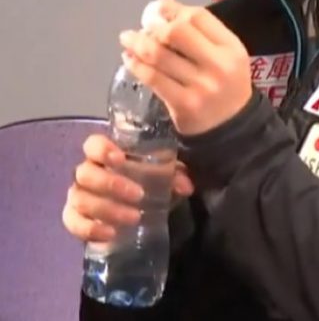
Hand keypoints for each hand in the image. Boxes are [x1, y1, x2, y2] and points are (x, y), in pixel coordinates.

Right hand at [62, 134, 194, 242]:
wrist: (137, 206)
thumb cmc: (149, 178)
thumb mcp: (165, 172)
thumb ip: (175, 173)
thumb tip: (186, 186)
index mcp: (106, 154)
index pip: (92, 144)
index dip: (102, 149)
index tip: (120, 159)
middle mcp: (88, 172)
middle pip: (84, 173)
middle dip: (110, 184)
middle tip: (138, 195)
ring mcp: (79, 195)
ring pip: (80, 199)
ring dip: (107, 209)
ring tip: (134, 217)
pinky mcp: (75, 219)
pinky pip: (72, 223)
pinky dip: (89, 229)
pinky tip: (110, 234)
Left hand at [118, 0, 252, 136]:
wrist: (233, 128)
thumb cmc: (226, 84)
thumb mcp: (225, 55)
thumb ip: (201, 33)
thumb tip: (164, 10)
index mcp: (230, 47)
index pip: (198, 16)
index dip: (173, 9)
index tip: (158, 8)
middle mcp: (218, 64)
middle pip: (177, 32)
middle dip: (153, 25)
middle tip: (141, 26)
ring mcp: (200, 86)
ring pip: (159, 55)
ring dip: (137, 43)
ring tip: (127, 38)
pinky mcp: (183, 104)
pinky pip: (153, 79)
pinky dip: (136, 65)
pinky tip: (129, 59)